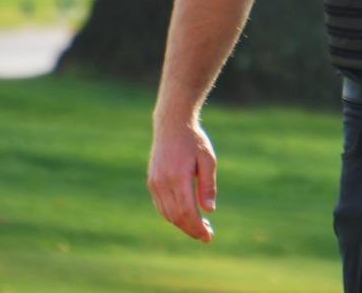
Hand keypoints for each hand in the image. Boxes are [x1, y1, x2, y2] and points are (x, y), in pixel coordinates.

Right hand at [148, 118, 217, 242]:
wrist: (171, 125)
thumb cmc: (194, 140)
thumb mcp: (208, 159)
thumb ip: (208, 185)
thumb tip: (210, 210)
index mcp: (178, 176)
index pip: (187, 210)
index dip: (197, 226)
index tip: (209, 236)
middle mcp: (162, 182)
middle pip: (176, 216)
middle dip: (191, 229)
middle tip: (207, 236)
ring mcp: (154, 183)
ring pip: (167, 213)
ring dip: (182, 224)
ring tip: (200, 227)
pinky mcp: (152, 182)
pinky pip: (161, 206)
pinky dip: (173, 215)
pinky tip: (186, 216)